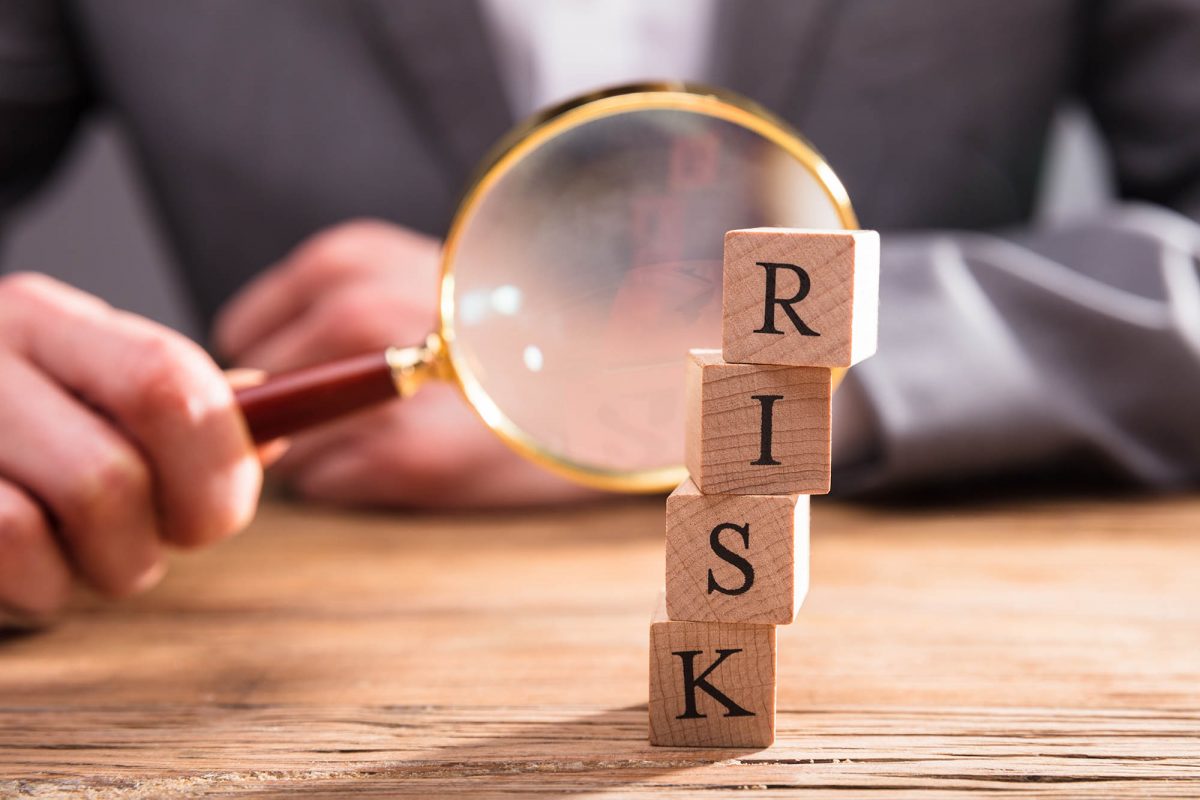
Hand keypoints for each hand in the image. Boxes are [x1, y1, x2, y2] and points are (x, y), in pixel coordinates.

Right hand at [0, 273, 260, 626]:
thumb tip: (279, 418)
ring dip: (108, 563)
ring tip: (86, 557)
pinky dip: (39, 585)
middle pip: (129, 454)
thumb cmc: (12, 438)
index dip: (219, 460)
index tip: (221, 510)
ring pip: (81, 504)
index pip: (168, 378)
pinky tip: (28, 571)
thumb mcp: (91, 399)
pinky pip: (9, 544)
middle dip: (171, 526)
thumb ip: (181, 409)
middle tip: (160, 544)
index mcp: (50, 321)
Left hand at [215, 219, 598, 507]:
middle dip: (287, 413)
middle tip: (348, 418)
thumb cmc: (510, 323)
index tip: (304, 383)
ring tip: (389, 435)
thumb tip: (241, 375)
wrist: (611, 356)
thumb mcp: (411, 276)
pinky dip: (354, 482)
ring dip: (319, 452)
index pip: (244, 331)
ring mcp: (379, 389)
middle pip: (259, 390)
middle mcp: (354, 314)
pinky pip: (326, 484)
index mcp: (350, 261)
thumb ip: (332, 304)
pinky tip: (414, 459)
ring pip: (287, 442)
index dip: (271, 365)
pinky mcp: (408, 455)